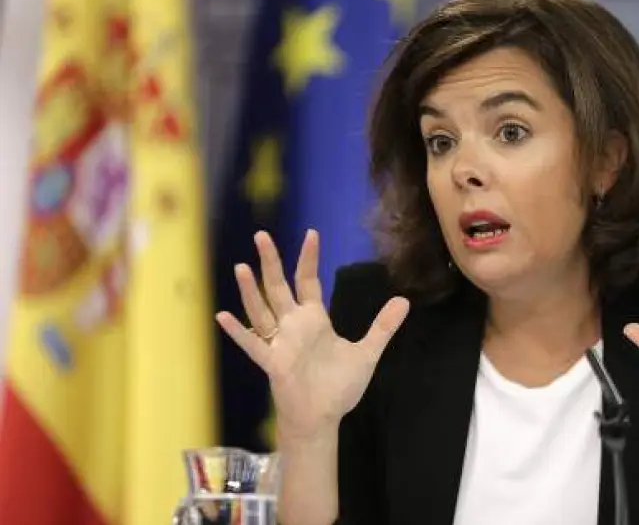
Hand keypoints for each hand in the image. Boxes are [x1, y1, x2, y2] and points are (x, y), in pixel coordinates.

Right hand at [216, 230, 409, 441]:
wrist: (323, 417)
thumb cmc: (339, 386)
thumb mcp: (367, 352)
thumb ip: (382, 326)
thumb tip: (404, 301)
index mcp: (314, 319)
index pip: (308, 281)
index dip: (308, 258)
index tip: (311, 233)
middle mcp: (293, 325)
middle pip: (278, 287)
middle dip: (270, 262)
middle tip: (261, 235)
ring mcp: (280, 343)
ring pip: (261, 310)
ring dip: (250, 290)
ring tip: (242, 267)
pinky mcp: (273, 363)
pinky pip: (253, 344)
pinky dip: (238, 331)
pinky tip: (222, 316)